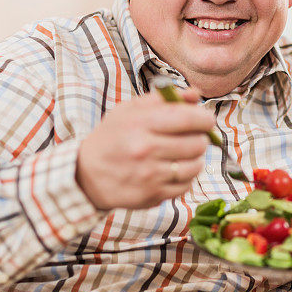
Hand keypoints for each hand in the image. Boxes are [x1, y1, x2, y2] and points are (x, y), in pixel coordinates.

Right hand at [76, 88, 214, 209]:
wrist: (86, 175)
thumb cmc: (113, 137)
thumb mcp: (130, 110)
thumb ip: (163, 99)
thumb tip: (194, 95)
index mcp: (141, 124)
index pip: (190, 119)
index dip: (205, 118)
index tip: (206, 120)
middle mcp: (146, 150)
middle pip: (197, 143)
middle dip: (200, 138)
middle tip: (193, 137)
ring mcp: (150, 176)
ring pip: (196, 166)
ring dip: (195, 158)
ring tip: (182, 153)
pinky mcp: (152, 195)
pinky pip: (186, 185)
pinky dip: (185, 177)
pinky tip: (173, 169)